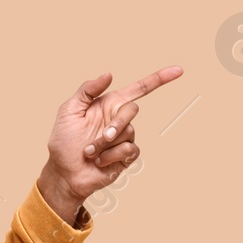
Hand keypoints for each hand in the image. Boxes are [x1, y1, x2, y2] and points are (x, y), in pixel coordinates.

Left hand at [40, 65, 183, 210]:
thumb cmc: (63, 141)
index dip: (159, 79)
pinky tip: (99, 161)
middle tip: (102, 136)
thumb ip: (87, 89)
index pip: (139, 89)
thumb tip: (109, 74)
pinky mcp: (126, 157)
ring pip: (129, 132)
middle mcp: (119, 119)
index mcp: (109, 104)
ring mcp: (124, 138)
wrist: (63, 172)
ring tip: (89, 152)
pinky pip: (130, 150)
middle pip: (132, 110)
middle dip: (116, 123)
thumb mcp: (69, 110)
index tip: (178, 70)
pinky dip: (111, 155)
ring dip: (105, 143)